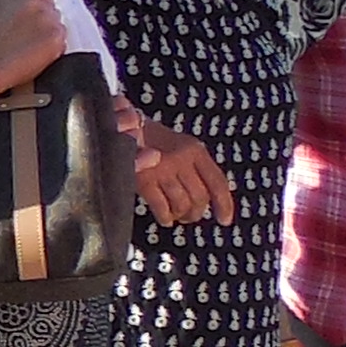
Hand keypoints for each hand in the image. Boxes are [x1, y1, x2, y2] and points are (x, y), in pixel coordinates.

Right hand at [0, 0, 68, 89]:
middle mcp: (34, 3)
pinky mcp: (57, 38)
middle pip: (51, 7)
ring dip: (48, 31)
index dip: (38, 3)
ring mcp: (48, 20)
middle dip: (43, 18)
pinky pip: (62, 39)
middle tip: (30, 32)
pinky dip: (54, 46)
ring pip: (58, 23)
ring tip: (31, 45)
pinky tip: (37, 53)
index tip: (32, 13)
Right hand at [130, 116, 235, 230]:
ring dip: (180, 215)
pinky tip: (165, 218)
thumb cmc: (152, 141)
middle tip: (189, 216)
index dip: (224, 204)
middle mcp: (181, 158)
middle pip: (200, 197)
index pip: (217, 181)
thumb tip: (211, 199)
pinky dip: (165, 217)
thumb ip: (196, 169)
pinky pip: (162, 207)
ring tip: (176, 216)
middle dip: (196, 212)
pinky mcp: (144, 180)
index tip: (225, 220)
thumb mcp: (181, 147)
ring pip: (182, 204)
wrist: (121, 125)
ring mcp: (162, 169)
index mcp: (195, 150)